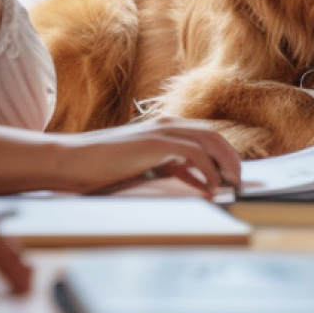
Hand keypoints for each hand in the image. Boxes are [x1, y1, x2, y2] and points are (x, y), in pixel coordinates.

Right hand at [45, 120, 241, 196]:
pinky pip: (193, 152)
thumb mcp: (145, 168)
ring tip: (232, 185)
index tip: (233, 178)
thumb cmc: (103, 167)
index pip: (206, 136)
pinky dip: (207, 170)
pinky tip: (210, 188)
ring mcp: (161, 130)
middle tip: (240, 183)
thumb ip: (171, 169)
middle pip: (214, 135)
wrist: (73, 160)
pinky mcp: (155, 142)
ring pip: (209, 140)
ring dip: (226, 163)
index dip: (224, 156)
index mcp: (165, 128)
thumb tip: (200, 182)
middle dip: (232, 159)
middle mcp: (167, 124)